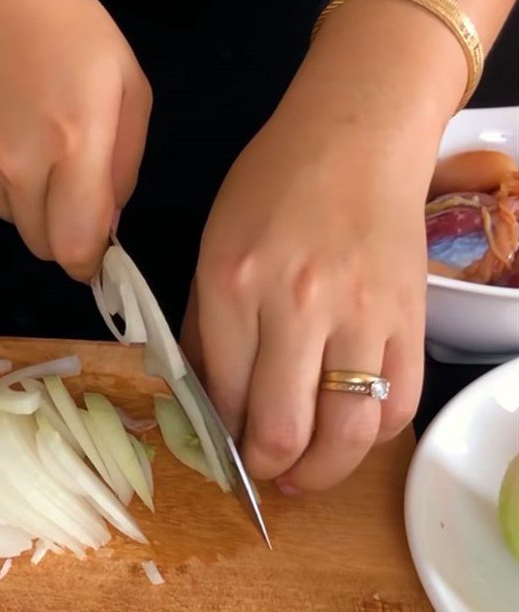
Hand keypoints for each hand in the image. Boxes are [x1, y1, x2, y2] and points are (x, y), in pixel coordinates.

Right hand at [0, 0, 150, 279]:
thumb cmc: (67, 33)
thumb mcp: (128, 87)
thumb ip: (126, 168)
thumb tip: (109, 226)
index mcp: (74, 144)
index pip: (76, 247)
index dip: (88, 262)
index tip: (96, 254)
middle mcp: (19, 165)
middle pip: (44, 247)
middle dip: (64, 234)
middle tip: (70, 191)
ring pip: (16, 224)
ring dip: (33, 205)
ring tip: (34, 147)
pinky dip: (2, 184)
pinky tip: (3, 136)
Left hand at [182, 109, 431, 492]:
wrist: (357, 138)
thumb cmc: (271, 187)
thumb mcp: (210, 250)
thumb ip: (201, 330)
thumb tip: (202, 400)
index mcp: (233, 287)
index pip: (225, 397)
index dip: (224, 438)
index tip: (227, 448)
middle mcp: (297, 307)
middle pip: (285, 429)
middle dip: (267, 468)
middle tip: (263, 471)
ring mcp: (361, 316)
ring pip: (347, 433)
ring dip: (321, 472)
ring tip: (304, 473)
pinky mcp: (410, 319)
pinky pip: (399, 405)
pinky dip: (372, 437)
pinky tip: (349, 431)